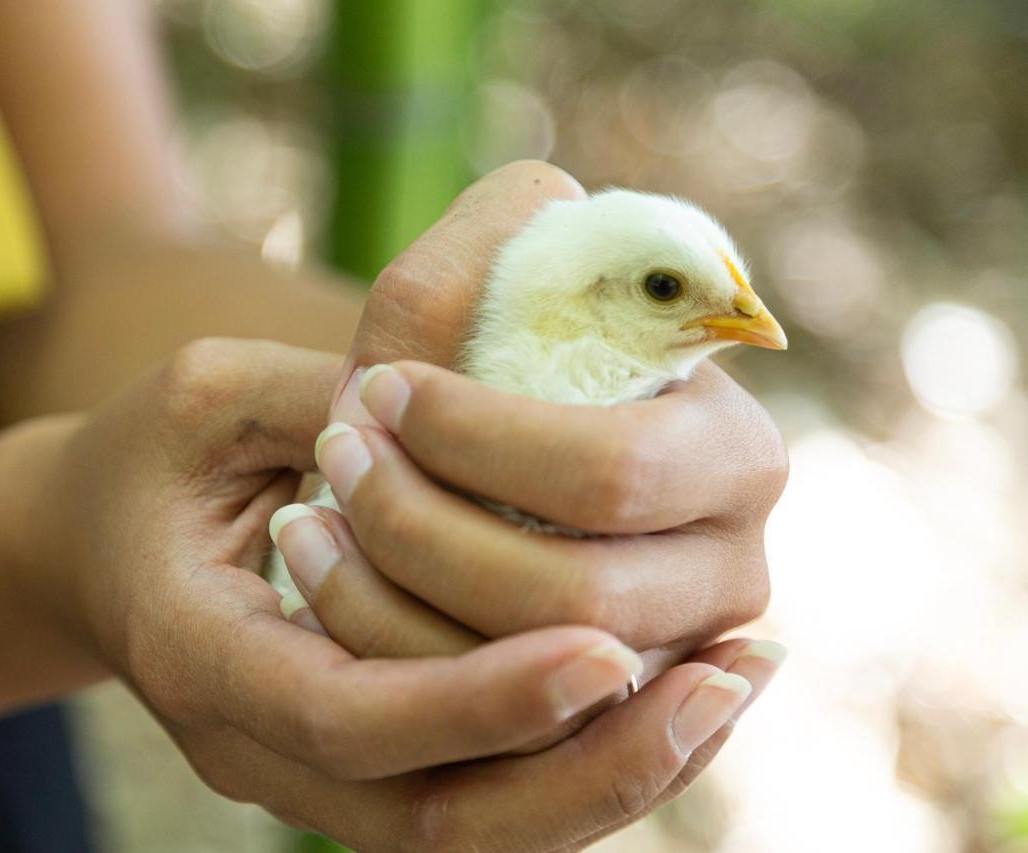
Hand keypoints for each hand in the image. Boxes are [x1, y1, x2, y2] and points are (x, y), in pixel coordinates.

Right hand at [0, 337, 781, 849]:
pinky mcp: (372, 760)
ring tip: (734, 687)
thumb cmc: (150, 460)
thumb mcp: (205, 399)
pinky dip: (593, 762)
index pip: (354, 718)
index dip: (482, 696)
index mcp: (202, 657)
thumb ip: (317, 397)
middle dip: (588, 765)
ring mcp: (319, 770)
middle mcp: (265, 748)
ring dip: (616, 775)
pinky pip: (494, 799)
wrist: (97, 547)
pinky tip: (687, 689)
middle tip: (719, 682)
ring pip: (484, 832)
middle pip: (443, 820)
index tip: (602, 647)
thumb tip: (457, 391)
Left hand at [274, 161, 786, 750]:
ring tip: (307, 533)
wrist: (457, 458)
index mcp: (730, 452)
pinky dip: (410, 682)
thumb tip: (516, 240)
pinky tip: (333, 607)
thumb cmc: (466, 367)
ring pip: (533, 689)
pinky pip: (510, 742)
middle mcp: (729, 567)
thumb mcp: (464, 299)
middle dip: (422, 534)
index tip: (370, 393)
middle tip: (328, 465)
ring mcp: (673, 660)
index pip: (610, 473)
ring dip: (393, 611)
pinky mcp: (607, 726)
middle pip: (574, 599)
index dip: (475, 439)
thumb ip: (482, 256)